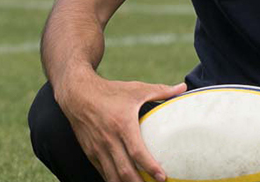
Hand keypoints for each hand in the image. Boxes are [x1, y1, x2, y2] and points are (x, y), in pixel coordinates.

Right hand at [54, 74, 186, 181]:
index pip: (137, 152)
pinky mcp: (90, 153)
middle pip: (125, 171)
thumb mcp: (135, 89)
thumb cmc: (109, 91)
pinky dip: (115, 181)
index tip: (162, 177)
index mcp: (122, 125)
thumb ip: (160, 91)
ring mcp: (98, 148)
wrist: (77, 94)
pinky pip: (104, 172)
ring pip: (113, 176)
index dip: (150, 167)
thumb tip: (183, 87)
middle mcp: (109, 139)